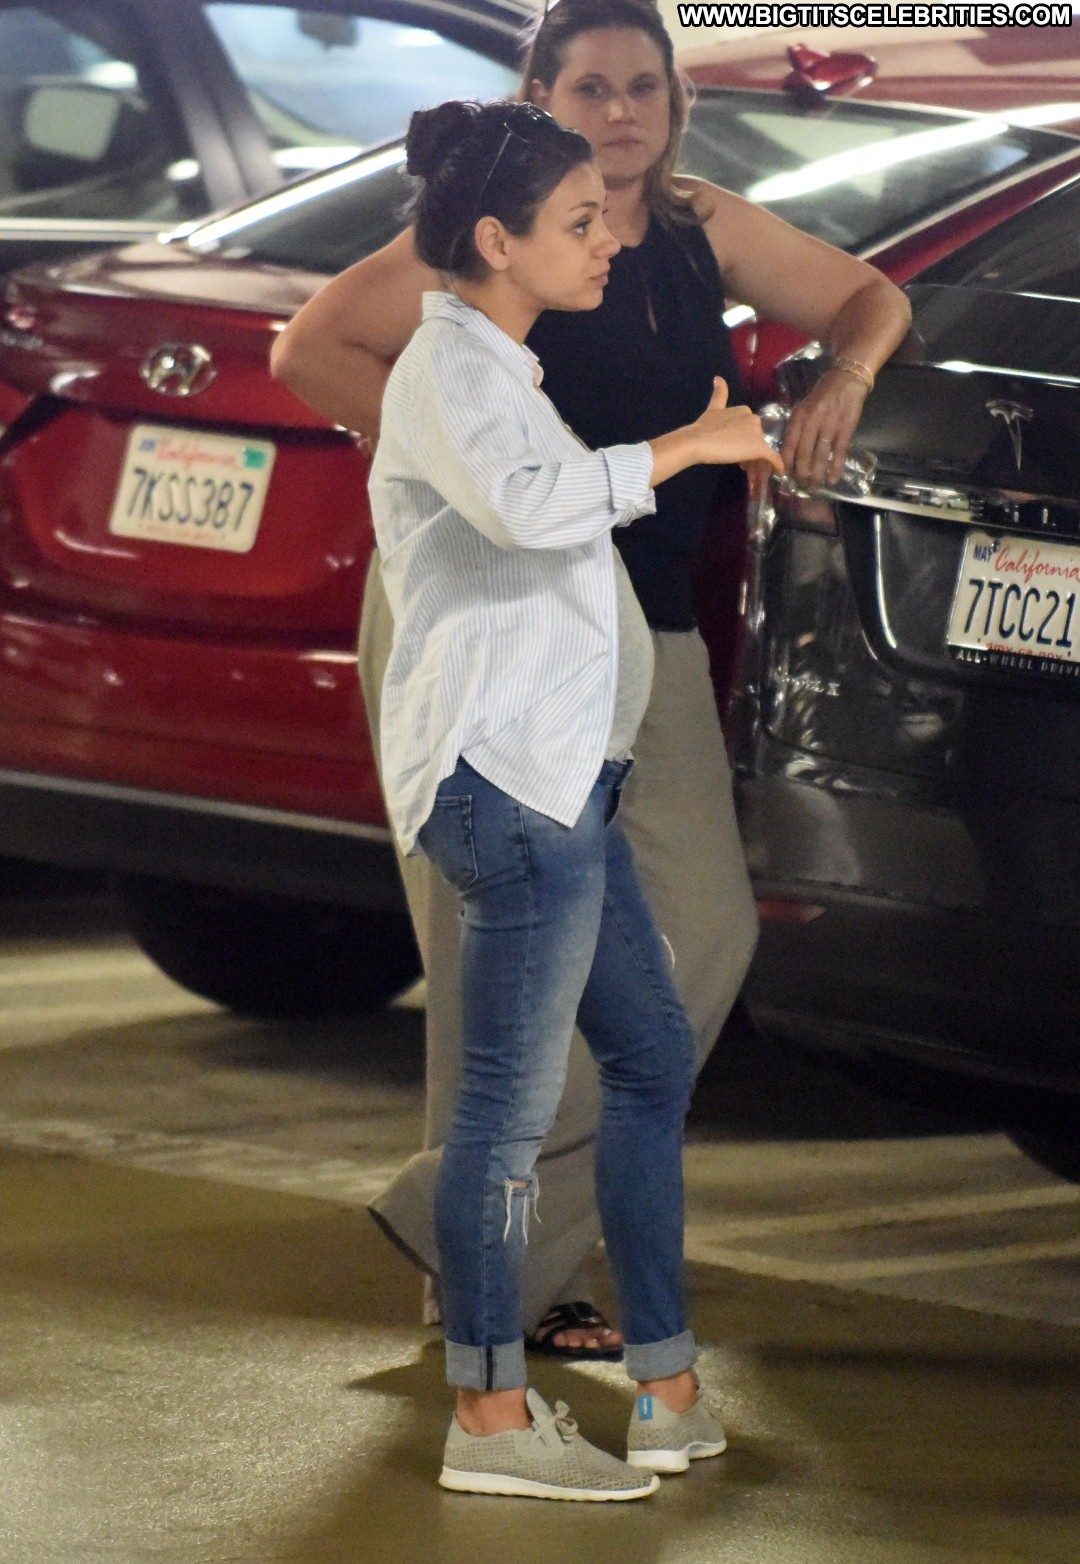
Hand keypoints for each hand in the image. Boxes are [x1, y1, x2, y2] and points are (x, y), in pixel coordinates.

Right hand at [691, 378, 784, 477]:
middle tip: (743, 467)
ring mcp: (757, 434)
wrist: (697, 441)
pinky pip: (772, 458)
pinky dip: (777, 466)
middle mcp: (753, 419)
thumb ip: (719, 394)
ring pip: (763, 451)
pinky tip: (778, 474)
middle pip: (758, 440)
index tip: (738, 453)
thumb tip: (718, 378)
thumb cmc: (702, 428)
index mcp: (744, 410)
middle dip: (752, 453)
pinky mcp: (759, 448)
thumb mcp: (712, 408)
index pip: (750, 429)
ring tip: (752, 475)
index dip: (745, 441)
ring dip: (759, 463)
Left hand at [781, 368, 867, 488]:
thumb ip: (796, 428)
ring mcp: (830, 424)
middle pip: (804, 453)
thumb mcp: (803, 408)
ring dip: (817, 473)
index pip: (789, 444)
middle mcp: (812, 421)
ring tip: (815, 485)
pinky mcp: (846, 427)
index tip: (784, 476)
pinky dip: (836, 467)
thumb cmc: (822, 396)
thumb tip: (788, 453)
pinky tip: (833, 479)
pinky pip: (840, 451)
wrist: (846, 379)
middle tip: (802, 484)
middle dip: (801, 472)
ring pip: (821, 455)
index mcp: (799, 416)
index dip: (786, 462)